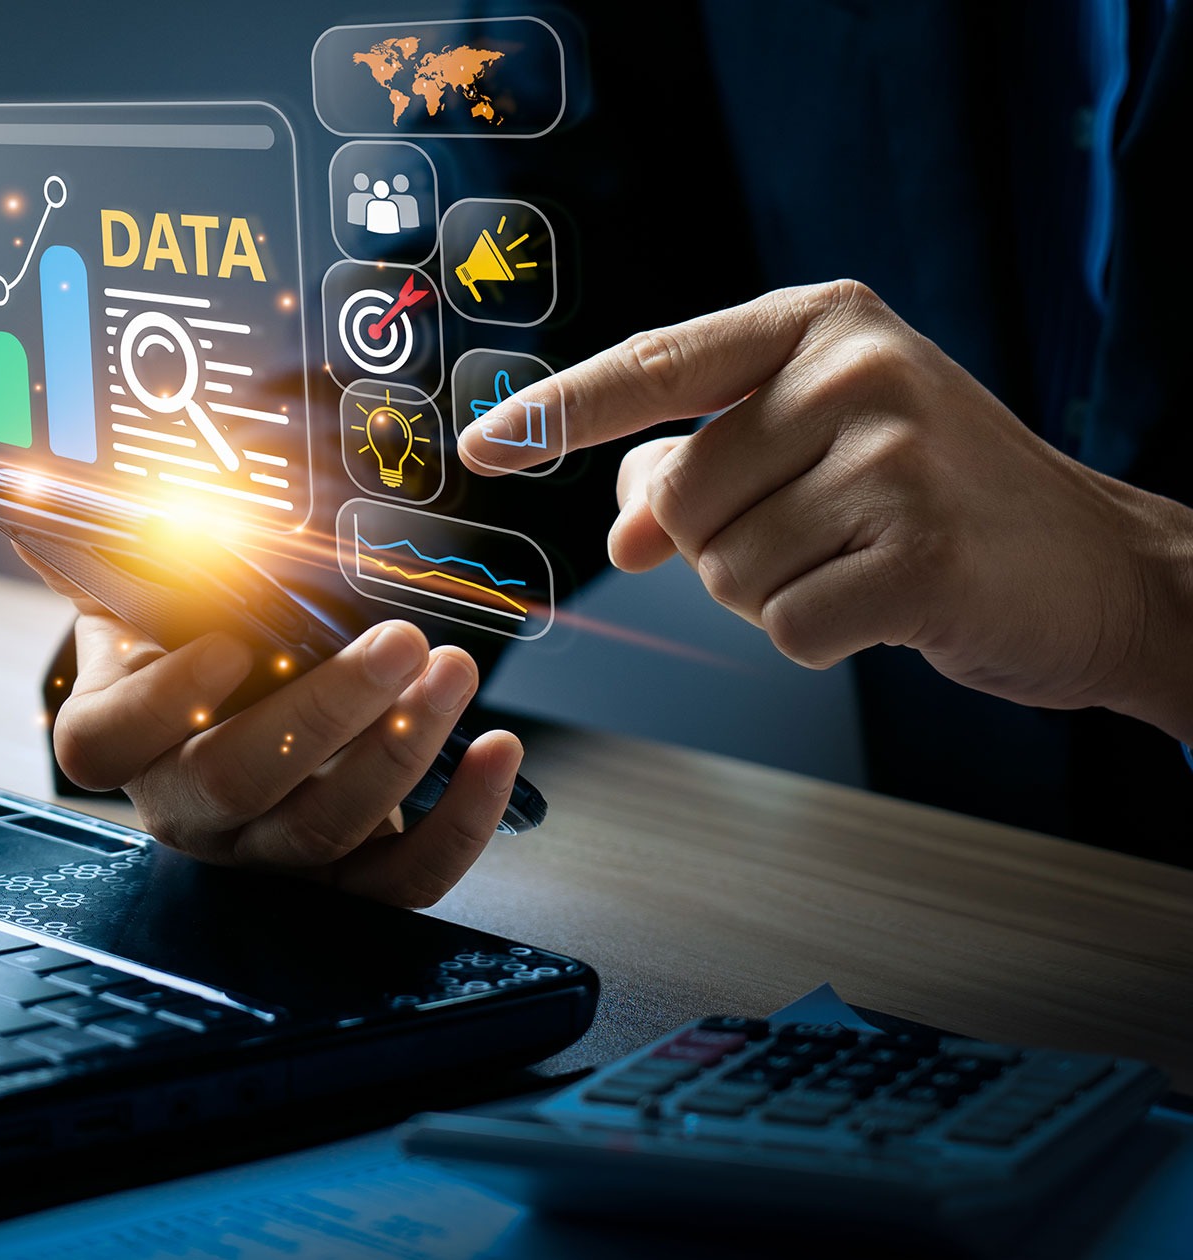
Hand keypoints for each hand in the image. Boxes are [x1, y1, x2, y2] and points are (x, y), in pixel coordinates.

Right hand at [15, 548, 525, 906]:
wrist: (239, 690)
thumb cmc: (198, 626)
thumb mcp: (162, 583)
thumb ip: (154, 549)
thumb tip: (157, 498)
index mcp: (119, 731)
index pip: (104, 742)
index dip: (162, 701)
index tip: (229, 645)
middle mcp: (182, 804)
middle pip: (237, 783)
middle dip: (329, 710)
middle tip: (399, 642)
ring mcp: (261, 851)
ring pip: (326, 830)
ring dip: (403, 749)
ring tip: (452, 672)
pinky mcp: (340, 875)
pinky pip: (404, 879)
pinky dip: (461, 822)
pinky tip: (497, 751)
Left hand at [462, 280, 1192, 741]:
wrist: (1097, 565)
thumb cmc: (939, 498)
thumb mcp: (820, 445)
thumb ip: (706, 464)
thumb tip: (622, 528)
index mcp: (821, 322)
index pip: (654, 364)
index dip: (559, 412)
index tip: (481, 445)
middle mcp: (856, 370)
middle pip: (679, 496)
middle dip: (718, 544)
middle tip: (814, 535)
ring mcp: (894, 459)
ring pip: (723, 571)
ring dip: (772, 593)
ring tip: (858, 562)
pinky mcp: (918, 554)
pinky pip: (786, 628)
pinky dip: (820, 636)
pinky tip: (886, 603)